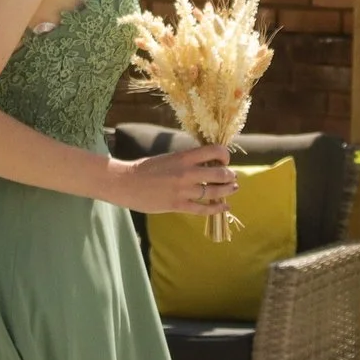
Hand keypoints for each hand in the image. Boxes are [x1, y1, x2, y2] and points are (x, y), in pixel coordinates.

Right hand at [115, 144, 238, 217]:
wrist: (126, 183)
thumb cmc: (145, 169)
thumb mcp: (168, 158)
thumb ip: (186, 161)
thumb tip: (205, 164)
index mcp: (184, 156)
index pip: (214, 151)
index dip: (224, 155)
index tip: (224, 160)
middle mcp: (186, 172)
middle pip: (219, 174)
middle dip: (230, 176)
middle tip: (232, 177)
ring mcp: (183, 190)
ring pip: (214, 192)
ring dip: (227, 191)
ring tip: (233, 189)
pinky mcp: (178, 205)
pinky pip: (203, 209)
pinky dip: (216, 208)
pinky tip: (224, 207)